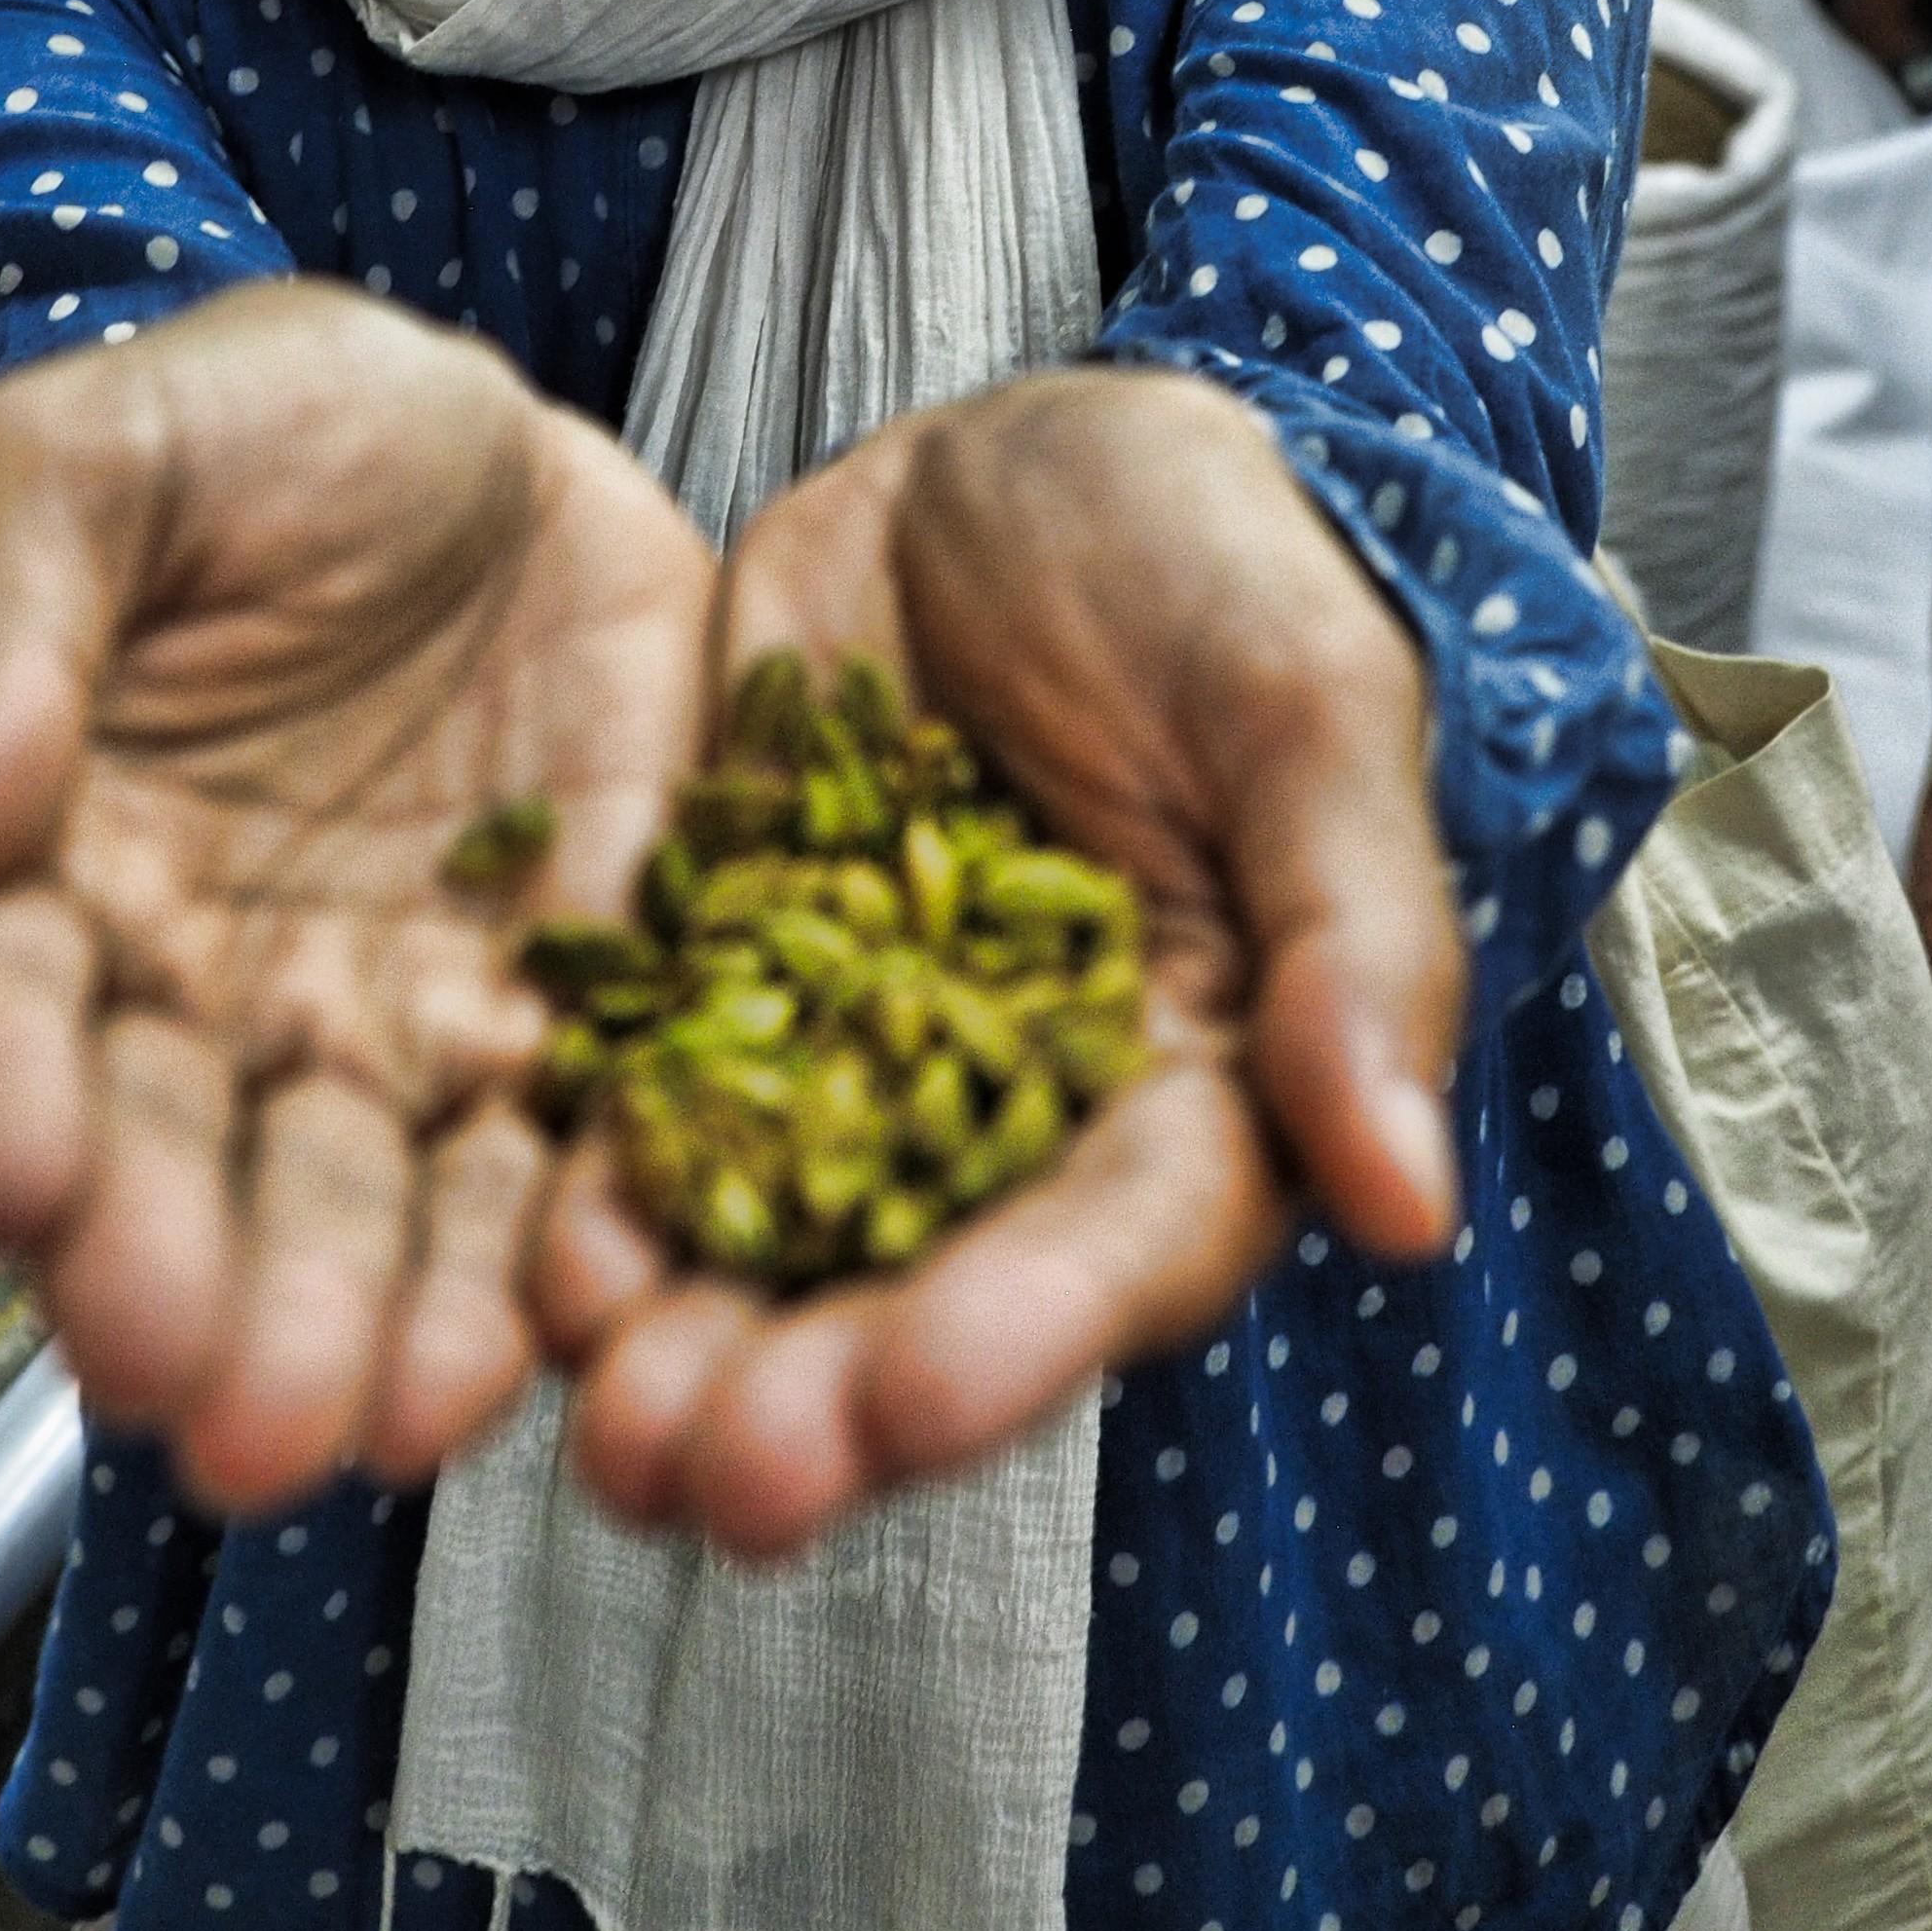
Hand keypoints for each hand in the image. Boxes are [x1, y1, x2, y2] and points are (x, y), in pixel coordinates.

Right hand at [0, 281, 711, 1516]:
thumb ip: (3, 621)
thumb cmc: (248, 425)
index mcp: (50, 868)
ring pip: (375, 1215)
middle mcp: (208, 995)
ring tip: (394, 1414)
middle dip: (195, 1291)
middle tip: (211, 1392)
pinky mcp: (570, 1015)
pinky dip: (581, 1254)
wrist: (481, 422)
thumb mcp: (98, 456)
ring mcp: (392, 1023)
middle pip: (181, 1172)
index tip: (13, 1179)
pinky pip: (574, 1160)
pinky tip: (588, 1322)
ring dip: (377, 1329)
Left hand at [535, 367, 1464, 1559]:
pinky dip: (586, 1188)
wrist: (1023, 457)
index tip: (916, 1399)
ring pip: (764, 1242)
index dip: (1019, 1334)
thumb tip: (1406, 1201)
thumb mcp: (1302, 706)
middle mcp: (1008, 1116)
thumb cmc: (1214, 567)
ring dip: (683, 1350)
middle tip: (708, 1473)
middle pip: (918, 1294)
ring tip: (601, 1426)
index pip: (1117, 1249)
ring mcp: (845, 1054)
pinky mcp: (709, 974)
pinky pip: (638, 1101)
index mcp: (1188, 1085)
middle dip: (814, 1400)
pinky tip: (525, 1263)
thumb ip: (1354, 939)